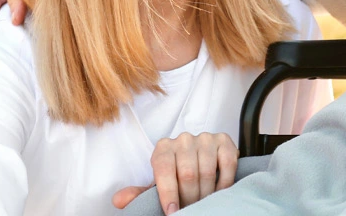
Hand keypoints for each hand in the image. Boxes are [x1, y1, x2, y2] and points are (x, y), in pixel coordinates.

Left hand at [112, 132, 237, 212]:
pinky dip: (224, 183)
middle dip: (189, 199)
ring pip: (207, 171)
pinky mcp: (224, 139)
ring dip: (206, 194)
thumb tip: (119, 200)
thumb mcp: (158, 184)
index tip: (172, 212)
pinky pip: (226, 164)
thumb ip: (140, 193)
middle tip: (190, 210)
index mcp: (164, 148)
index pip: (164, 170)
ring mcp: (205, 137)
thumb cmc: (175, 174)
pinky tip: (219, 192)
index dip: (168, 194)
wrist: (200, 158)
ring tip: (203, 204)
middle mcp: (184, 139)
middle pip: (187, 174)